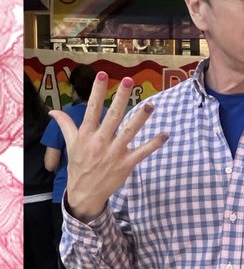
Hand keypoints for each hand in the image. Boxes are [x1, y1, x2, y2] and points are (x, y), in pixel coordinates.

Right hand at [52, 73, 168, 221]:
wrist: (84, 193)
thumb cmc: (79, 166)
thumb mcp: (70, 145)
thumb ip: (66, 126)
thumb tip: (54, 112)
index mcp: (86, 135)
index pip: (92, 109)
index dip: (97, 92)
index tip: (103, 75)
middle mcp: (100, 141)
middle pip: (113, 116)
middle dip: (120, 98)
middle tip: (128, 81)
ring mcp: (114, 153)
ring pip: (130, 131)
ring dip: (141, 118)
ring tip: (151, 104)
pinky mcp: (126, 164)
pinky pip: (143, 152)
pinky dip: (154, 144)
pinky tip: (165, 134)